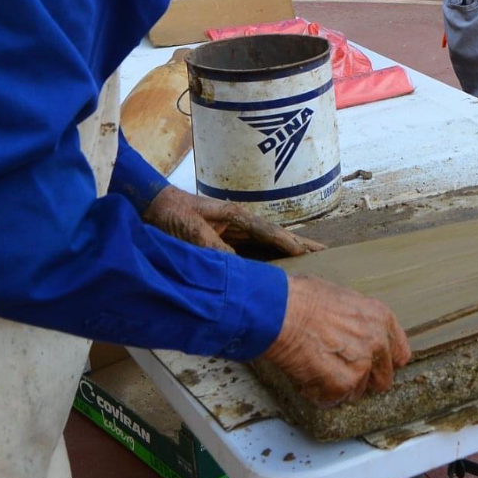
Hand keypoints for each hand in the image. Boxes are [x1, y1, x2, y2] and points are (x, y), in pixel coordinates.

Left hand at [143, 185, 325, 257]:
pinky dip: (268, 260)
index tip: (309, 255)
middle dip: (300, 245)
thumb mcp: (191, 230)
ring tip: (310, 262)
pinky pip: (252, 253)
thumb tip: (236, 266)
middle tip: (325, 253)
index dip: (290, 244)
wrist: (152, 208)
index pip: (270, 232)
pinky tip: (277, 269)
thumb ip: (212, 246)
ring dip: (287, 254)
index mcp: (237, 216)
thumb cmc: (171, 214)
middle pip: (276, 237)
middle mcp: (240, 224)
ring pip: (267, 245)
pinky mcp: (225, 242)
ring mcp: (234, 233)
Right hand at [259, 275, 410, 406]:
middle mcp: (378, 342)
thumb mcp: (342, 296)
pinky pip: (335, 399)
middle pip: (383, 378)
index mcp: (381, 318)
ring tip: (318, 368)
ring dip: (340, 387)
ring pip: (358, 391)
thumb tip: (354, 329)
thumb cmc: (301, 299)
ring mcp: (362, 365)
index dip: (383, 362)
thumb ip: (358, 319)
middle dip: (363, 379)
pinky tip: (307, 375)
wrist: (280, 312)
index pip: (399, 354)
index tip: (371, 365)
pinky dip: (320, 393)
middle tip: (339, 370)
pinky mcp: (343, 384)